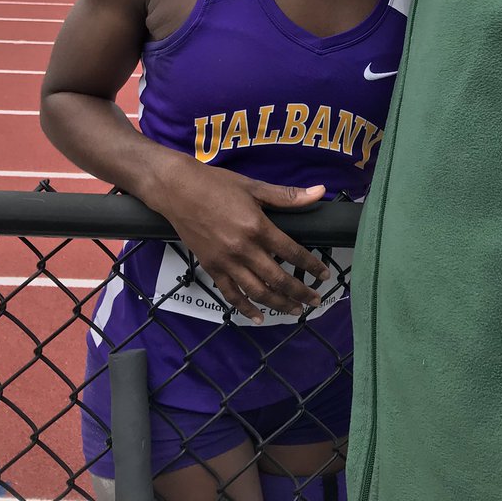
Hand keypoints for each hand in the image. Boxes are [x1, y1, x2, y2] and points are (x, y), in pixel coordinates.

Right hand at [158, 163, 330, 324]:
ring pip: (257, 291)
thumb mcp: (254, 186)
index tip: (324, 275)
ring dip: (278, 304)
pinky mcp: (211, 267)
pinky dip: (245, 308)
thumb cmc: (217, 184)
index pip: (292, 252)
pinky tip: (258, 317)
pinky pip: (230, 293)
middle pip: (278, 279)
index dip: (311, 265)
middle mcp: (244, 249)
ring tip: (295, 311)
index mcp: (258, 227)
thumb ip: (287, 195)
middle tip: (315, 301)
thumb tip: (320, 191)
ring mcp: (226, 262)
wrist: (178, 190)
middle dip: (299, 292)